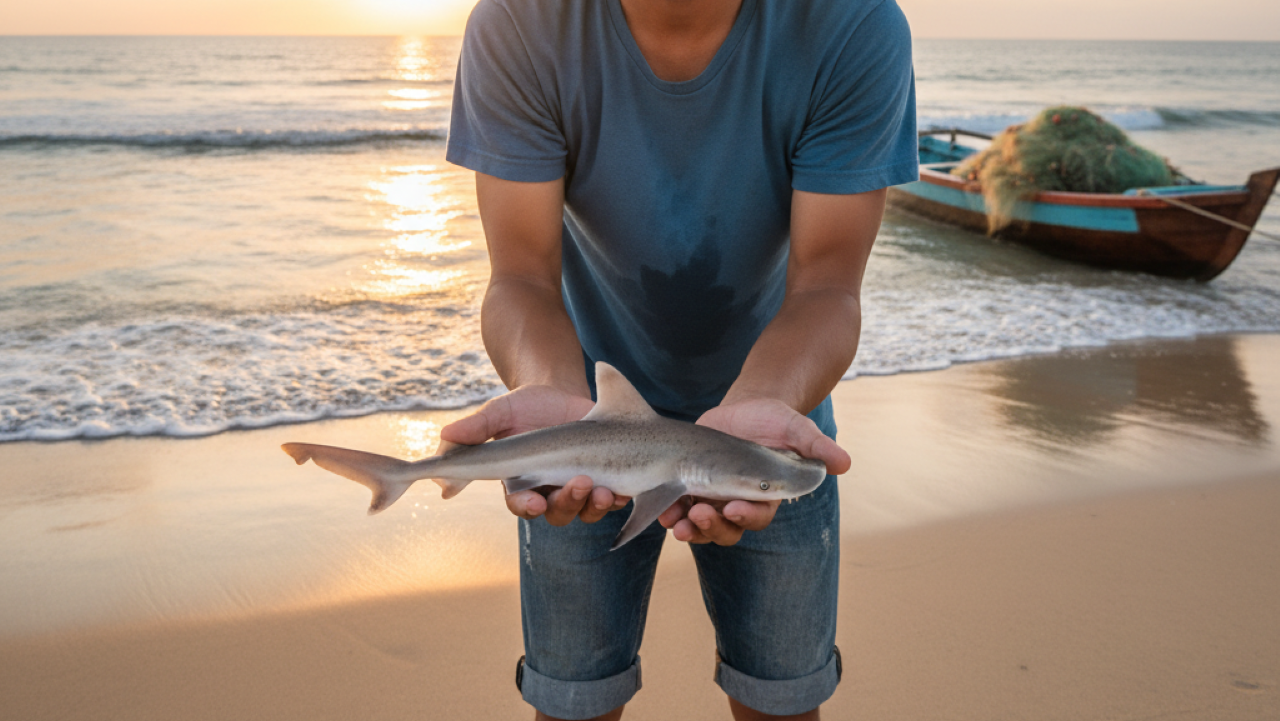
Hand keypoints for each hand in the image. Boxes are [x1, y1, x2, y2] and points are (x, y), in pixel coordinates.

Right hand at [434, 385, 630, 523]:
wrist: (561, 391)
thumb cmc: (525, 405)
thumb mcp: (499, 412)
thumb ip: (474, 430)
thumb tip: (441, 450)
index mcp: (520, 480)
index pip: (520, 504)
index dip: (527, 506)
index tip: (536, 500)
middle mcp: (548, 489)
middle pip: (556, 512)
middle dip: (569, 503)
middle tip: (581, 484)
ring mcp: (577, 486)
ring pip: (585, 510)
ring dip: (595, 505)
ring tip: (605, 489)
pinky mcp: (605, 477)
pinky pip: (613, 498)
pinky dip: (619, 496)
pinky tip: (623, 488)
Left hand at [658, 398, 849, 545]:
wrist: (746, 410)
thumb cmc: (776, 421)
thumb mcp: (797, 428)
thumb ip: (818, 446)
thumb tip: (845, 463)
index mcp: (766, 496)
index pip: (758, 516)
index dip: (746, 516)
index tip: (734, 508)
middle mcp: (739, 503)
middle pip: (727, 529)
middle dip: (712, 527)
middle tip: (699, 515)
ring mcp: (713, 498)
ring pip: (701, 526)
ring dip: (688, 528)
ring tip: (676, 521)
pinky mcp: (691, 487)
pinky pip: (680, 509)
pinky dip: (671, 512)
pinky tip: (663, 510)